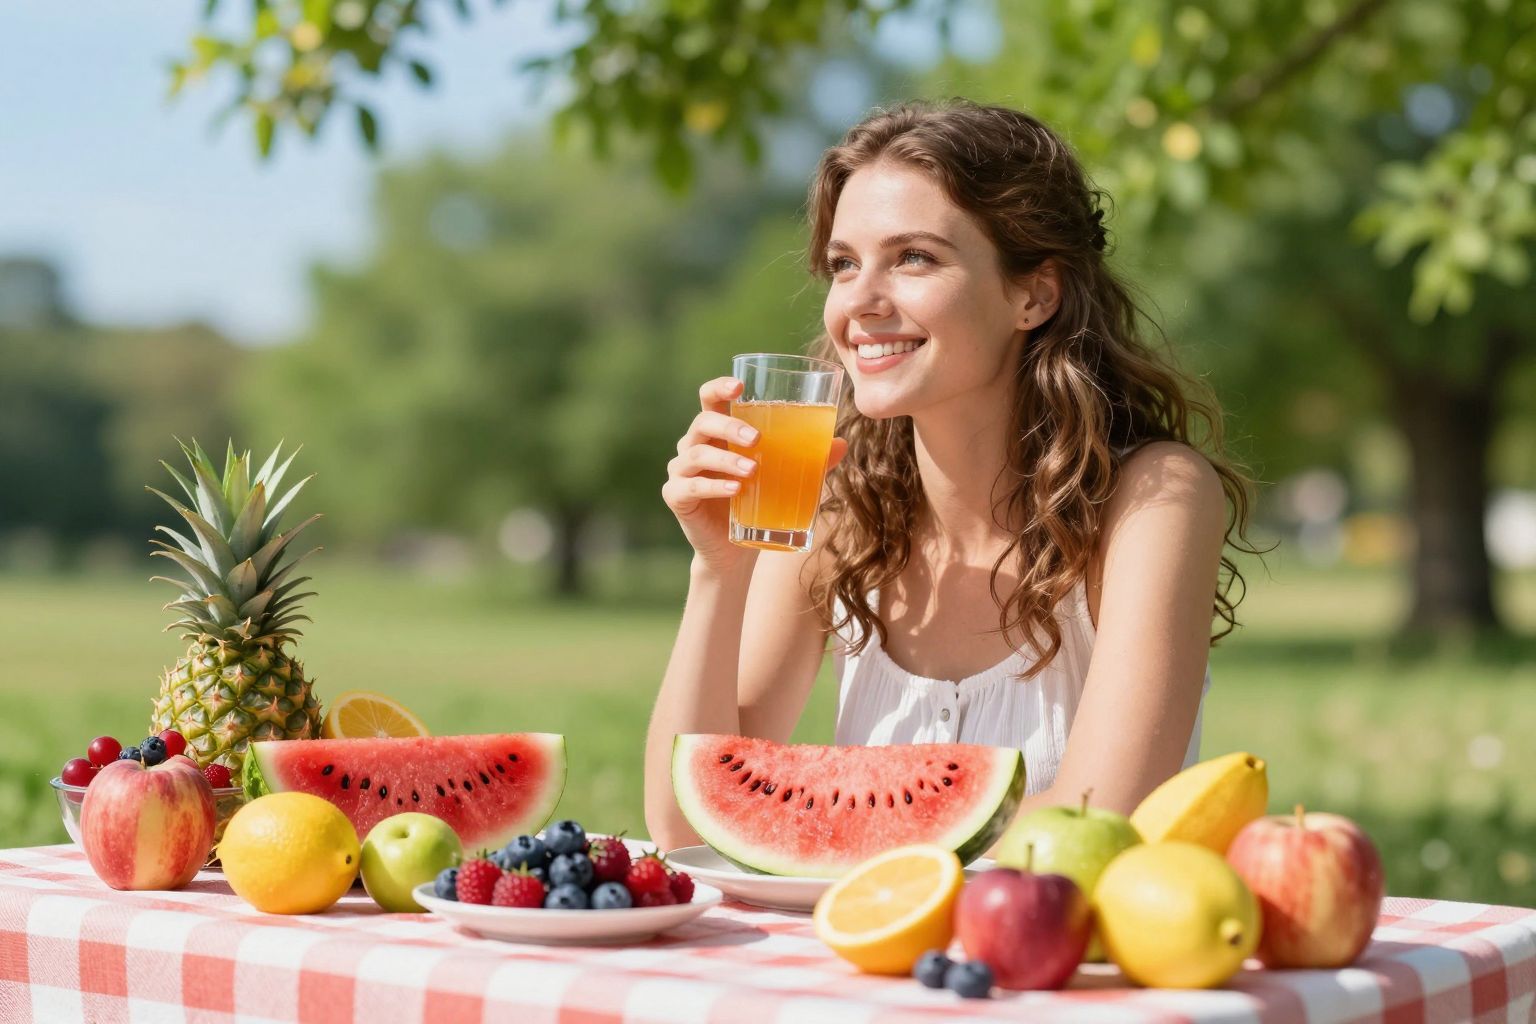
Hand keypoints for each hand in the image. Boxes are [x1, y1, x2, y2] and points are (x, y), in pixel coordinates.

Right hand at [663, 376, 846, 574]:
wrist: (735, 550)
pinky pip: (689, 486)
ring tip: (753, 470)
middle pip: (702, 422)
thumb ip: (807, 459)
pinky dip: (712, 486)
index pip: (710, 399)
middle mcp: (694, 446)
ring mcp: (682, 471)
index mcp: (717, 433)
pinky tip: (734, 490)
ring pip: (695, 453)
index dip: (719, 387)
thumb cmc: (757, 503)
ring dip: (726, 459)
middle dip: (729, 425)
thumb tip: (840, 444)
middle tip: (757, 439)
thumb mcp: (783, 478)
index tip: (740, 386)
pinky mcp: (677, 497)